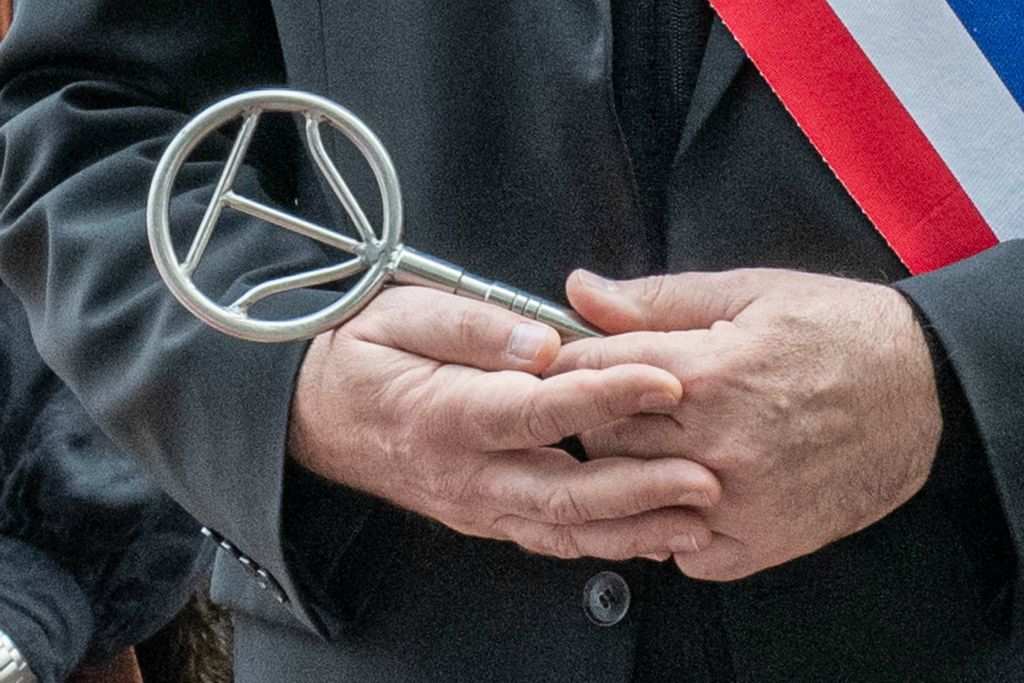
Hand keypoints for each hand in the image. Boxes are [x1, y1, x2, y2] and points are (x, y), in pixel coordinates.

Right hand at [288, 286, 720, 561]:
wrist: (318, 418)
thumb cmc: (364, 354)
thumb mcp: (402, 314)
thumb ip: (473, 326)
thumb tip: (542, 344)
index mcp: (448, 413)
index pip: (539, 409)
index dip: (606, 395)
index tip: (666, 379)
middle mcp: (467, 472)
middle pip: (563, 490)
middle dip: (640, 487)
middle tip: (706, 477)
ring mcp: (477, 504)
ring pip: (564, 529)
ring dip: (634, 528)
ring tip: (697, 520)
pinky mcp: (485, 517)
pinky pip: (550, 539)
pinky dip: (603, 543)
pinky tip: (649, 536)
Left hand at [549, 268, 941, 578]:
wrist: (926, 387)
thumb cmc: (836, 331)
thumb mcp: (746, 293)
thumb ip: (655, 298)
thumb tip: (578, 290)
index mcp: (704, 372)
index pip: (588, 375)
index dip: (572, 365)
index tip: (576, 364)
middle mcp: (715, 442)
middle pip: (599, 437)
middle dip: (595, 414)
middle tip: (619, 401)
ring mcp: (737, 499)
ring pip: (629, 494)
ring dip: (626, 469)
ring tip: (649, 443)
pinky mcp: (762, 540)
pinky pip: (682, 553)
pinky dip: (672, 526)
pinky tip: (685, 491)